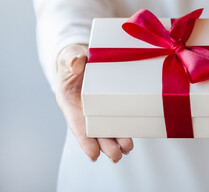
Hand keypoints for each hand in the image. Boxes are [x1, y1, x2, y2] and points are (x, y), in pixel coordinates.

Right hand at [55, 44, 133, 162]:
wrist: (83, 58)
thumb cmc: (73, 60)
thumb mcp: (69, 56)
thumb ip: (71, 59)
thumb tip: (77, 63)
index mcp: (71, 102)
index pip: (77, 125)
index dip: (85, 141)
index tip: (93, 154)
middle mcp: (85, 111)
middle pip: (95, 133)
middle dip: (106, 145)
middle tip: (117, 156)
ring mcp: (99, 109)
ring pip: (108, 129)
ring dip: (118, 140)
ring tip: (127, 148)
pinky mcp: (112, 104)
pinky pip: (119, 117)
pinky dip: (126, 126)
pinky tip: (134, 133)